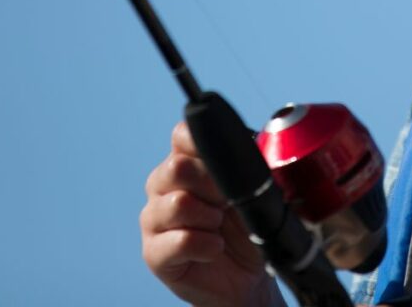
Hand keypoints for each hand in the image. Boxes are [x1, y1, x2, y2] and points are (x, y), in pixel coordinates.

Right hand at [141, 121, 278, 306]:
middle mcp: (163, 186)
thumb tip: (253, 144)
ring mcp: (154, 219)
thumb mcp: (257, 190)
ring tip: (219, 228)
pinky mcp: (154, 253)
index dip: (202, 143)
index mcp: (187, 161)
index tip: (225, 163)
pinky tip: (214, 249)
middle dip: (213, 186)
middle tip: (229, 202)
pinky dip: (206, 246)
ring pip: (178, 204)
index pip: (183, 134)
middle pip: (177, 167)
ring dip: (210, 218)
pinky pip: (179, 241)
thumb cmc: (248, 227)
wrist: (248, 276)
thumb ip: (250, 164)